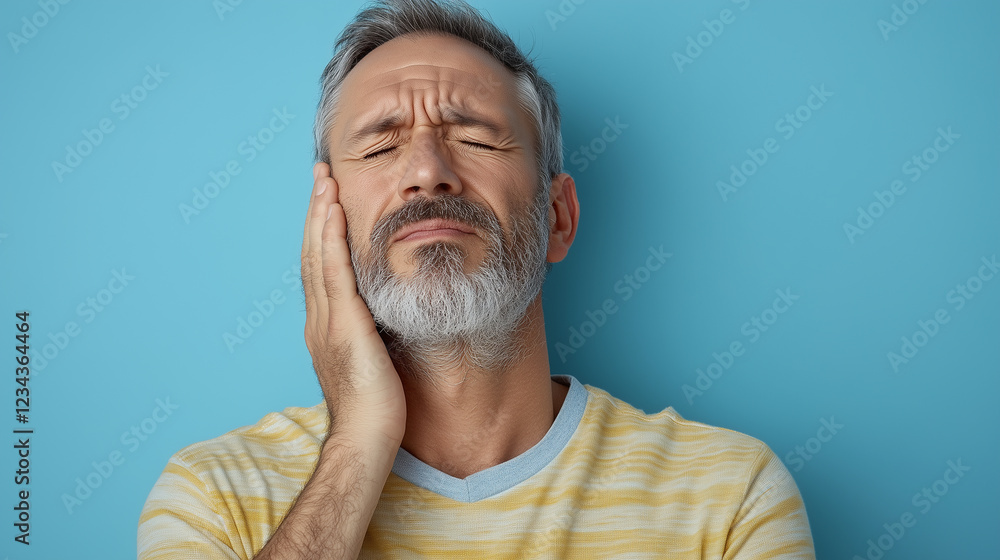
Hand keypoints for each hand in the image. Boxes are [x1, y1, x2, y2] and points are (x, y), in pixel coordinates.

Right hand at [301, 162, 405, 446]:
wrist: (367, 438)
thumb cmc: (377, 408)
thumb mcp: (372, 360)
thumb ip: (370, 333)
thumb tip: (381, 315)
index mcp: (325, 326)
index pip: (320, 268)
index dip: (322, 232)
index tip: (327, 201)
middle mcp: (319, 319)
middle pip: (313, 254)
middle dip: (316, 213)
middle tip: (319, 176)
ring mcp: (326, 321)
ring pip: (318, 256)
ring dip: (320, 215)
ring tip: (323, 181)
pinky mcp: (342, 325)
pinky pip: (334, 273)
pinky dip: (331, 240)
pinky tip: (334, 213)